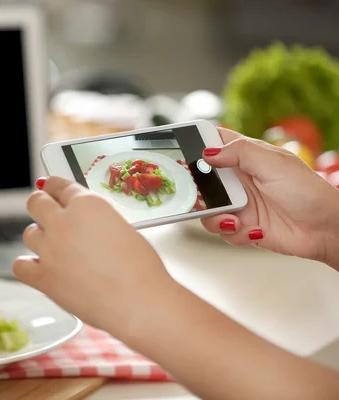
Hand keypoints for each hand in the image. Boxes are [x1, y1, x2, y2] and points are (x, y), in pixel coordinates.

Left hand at [12, 176, 175, 331]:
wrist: (138, 302)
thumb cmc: (141, 269)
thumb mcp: (123, 228)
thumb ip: (96, 220)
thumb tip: (85, 224)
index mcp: (87, 204)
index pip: (60, 186)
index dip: (54, 187)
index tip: (50, 189)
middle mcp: (63, 222)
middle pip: (36, 203)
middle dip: (41, 206)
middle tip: (46, 213)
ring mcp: (50, 249)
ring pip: (28, 233)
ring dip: (39, 237)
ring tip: (53, 248)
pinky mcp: (43, 277)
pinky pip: (20, 266)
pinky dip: (27, 266)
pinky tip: (39, 268)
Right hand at [201, 128, 338, 267]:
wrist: (326, 230)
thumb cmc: (308, 192)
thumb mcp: (274, 163)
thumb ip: (239, 153)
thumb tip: (208, 153)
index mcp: (245, 157)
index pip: (214, 142)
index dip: (195, 142)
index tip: (180, 149)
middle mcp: (237, 179)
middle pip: (200, 179)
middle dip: (196, 190)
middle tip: (200, 195)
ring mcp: (238, 203)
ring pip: (206, 209)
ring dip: (216, 217)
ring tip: (234, 220)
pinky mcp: (241, 226)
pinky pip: (222, 231)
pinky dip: (234, 233)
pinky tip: (254, 230)